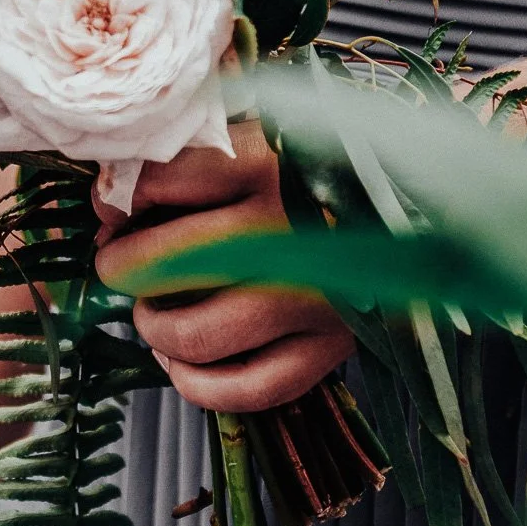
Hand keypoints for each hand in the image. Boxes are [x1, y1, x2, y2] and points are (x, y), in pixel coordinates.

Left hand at [95, 125, 353, 411]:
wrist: (417, 202)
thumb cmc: (315, 167)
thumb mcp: (258, 136)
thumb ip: (188, 158)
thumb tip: (109, 204)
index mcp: (266, 163)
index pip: (160, 181)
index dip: (116, 199)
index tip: (110, 209)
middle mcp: (288, 232)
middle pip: (164, 263)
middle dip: (122, 268)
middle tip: (120, 265)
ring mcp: (313, 296)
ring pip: (196, 335)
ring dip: (155, 328)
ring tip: (153, 311)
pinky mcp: (332, 347)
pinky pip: (248, 389)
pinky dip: (197, 384)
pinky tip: (181, 362)